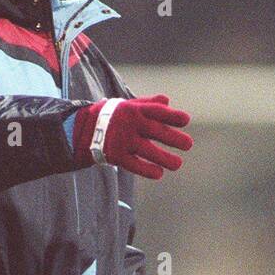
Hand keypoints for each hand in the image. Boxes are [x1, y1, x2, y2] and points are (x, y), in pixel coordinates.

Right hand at [73, 95, 192, 179]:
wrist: (85, 129)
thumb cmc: (115, 116)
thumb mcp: (129, 106)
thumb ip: (149, 104)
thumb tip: (167, 101)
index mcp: (136, 110)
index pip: (157, 111)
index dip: (172, 116)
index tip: (186, 121)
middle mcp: (130, 124)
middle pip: (156, 131)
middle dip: (174, 138)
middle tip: (188, 145)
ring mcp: (123, 140)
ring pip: (147, 151)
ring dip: (164, 158)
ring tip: (178, 164)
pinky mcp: (116, 155)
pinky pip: (134, 165)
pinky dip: (147, 170)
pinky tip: (159, 173)